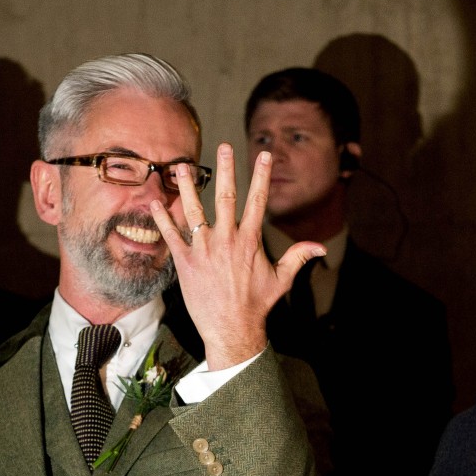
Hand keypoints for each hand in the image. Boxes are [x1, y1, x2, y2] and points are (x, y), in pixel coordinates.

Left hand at [150, 143, 325, 368]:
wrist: (232, 329)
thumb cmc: (257, 304)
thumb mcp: (282, 280)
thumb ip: (298, 257)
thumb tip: (321, 247)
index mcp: (250, 241)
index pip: (258, 201)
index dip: (262, 176)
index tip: (264, 155)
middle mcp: (227, 239)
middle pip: (226, 197)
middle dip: (226, 170)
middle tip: (223, 147)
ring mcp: (205, 249)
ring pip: (194, 211)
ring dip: (187, 187)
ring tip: (181, 167)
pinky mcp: (186, 262)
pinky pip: (172, 235)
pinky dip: (162, 219)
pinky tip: (155, 203)